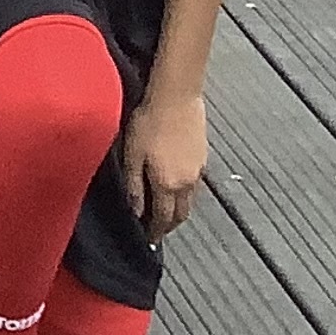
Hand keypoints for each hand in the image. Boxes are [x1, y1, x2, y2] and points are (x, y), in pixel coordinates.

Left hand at [121, 89, 206, 240]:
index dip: (156, 231)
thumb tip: (136, 210)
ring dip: (178, 210)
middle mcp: (186, 183)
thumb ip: (134, 186)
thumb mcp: (132, 154)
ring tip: (165, 210)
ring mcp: (198, 170)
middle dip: (169, 225)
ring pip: (190, 201)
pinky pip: (195, 185)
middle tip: (157, 229)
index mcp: (167, 184)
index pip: (162, 218)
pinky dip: (185, 194)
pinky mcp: (203, 157)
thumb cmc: (149, 121)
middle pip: (181, 214)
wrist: (176, 96)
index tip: (149, 238)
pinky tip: (175, 186)